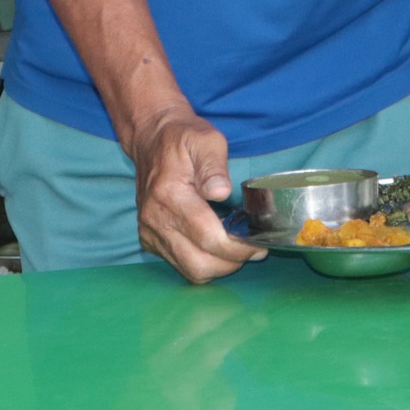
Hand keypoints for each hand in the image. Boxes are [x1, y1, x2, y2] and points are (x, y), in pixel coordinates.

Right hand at [122, 105, 263, 282]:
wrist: (150, 139)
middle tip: (253, 249)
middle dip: (231, 262)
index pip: (207, 237)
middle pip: (199, 264)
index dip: (237, 248)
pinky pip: (180, 264)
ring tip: (238, 248)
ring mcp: (150, 233)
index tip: (258, 244)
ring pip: (190, 270)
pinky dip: (203, 262)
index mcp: (169, 196)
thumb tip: (221, 192)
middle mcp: (155, 220)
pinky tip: (218, 245)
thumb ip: (213, 165)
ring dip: (219, 266)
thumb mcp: (205, 139)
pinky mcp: (150, 239)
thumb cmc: (182, 138)